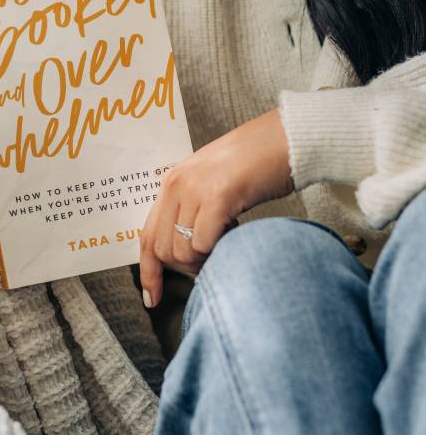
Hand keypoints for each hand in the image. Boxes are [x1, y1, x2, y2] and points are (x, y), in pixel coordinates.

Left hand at [140, 107, 294, 306]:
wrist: (287, 137)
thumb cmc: (259, 162)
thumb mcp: (213, 183)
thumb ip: (195, 209)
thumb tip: (188, 251)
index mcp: (172, 182)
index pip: (148, 235)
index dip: (149, 271)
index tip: (152, 298)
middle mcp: (176, 184)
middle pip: (164, 249)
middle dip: (187, 266)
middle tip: (215, 255)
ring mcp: (194, 189)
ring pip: (183, 251)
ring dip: (206, 259)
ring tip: (229, 237)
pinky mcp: (217, 196)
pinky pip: (203, 243)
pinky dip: (218, 249)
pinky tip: (238, 230)